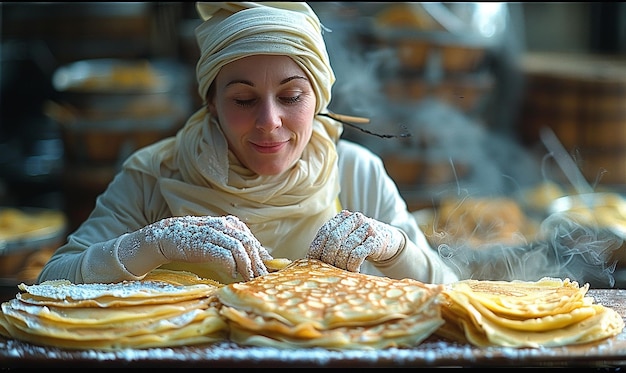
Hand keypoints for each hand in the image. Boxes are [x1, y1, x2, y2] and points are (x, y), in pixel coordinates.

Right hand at [119, 215, 271, 280]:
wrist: (160, 238)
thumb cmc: (189, 242)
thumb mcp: (213, 241)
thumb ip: (232, 246)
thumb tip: (255, 258)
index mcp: (226, 222)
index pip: (249, 237)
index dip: (259, 253)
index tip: (266, 268)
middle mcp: (221, 225)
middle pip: (247, 242)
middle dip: (256, 262)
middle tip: (261, 278)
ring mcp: (210, 232)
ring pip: (238, 247)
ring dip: (246, 265)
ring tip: (249, 279)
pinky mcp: (199, 242)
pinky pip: (222, 253)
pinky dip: (230, 264)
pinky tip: (231, 274)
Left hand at [306, 210, 404, 271]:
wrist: (387, 240)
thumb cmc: (359, 242)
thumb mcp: (344, 237)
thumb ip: (329, 242)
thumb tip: (308, 260)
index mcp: (342, 217)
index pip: (324, 231)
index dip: (316, 248)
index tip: (311, 261)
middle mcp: (354, 219)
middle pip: (334, 239)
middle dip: (328, 257)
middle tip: (328, 269)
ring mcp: (366, 228)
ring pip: (345, 248)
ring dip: (341, 264)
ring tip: (341, 272)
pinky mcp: (375, 241)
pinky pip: (357, 254)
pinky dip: (351, 265)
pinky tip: (353, 270)